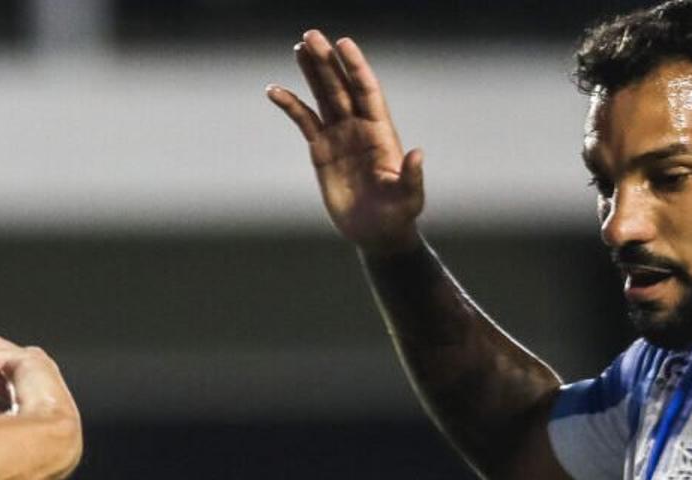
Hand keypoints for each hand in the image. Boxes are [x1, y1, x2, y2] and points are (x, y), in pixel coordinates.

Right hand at [266, 31, 429, 253]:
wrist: (376, 231)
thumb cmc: (397, 215)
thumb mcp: (409, 197)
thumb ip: (412, 176)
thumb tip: (417, 153)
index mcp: (380, 131)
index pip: (366, 91)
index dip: (355, 67)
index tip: (343, 44)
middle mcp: (359, 126)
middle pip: (341, 86)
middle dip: (327, 61)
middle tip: (312, 35)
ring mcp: (339, 135)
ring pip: (323, 95)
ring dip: (312, 71)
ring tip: (299, 46)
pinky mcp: (321, 149)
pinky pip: (304, 121)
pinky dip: (290, 105)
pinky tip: (274, 90)